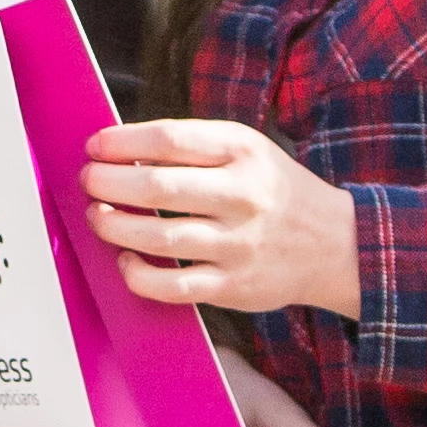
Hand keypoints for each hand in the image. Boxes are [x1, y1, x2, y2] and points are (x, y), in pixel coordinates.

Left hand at [83, 115, 360, 319]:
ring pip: (159, 238)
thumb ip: (192, 147)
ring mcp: (238, 245)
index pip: (169, 140)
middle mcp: (242, 196)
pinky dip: (139, 275)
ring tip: (97, 217)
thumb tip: (120, 151)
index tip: (94, 146)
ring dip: (114, 227)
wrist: (337, 245)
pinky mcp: (234, 287)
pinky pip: (173, 285)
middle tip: (89, 181)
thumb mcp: (247, 150)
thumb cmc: (275, 191)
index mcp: (243, 152)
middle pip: (158, 187)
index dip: (120, 143)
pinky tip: (126, 261)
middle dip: (108, 183)